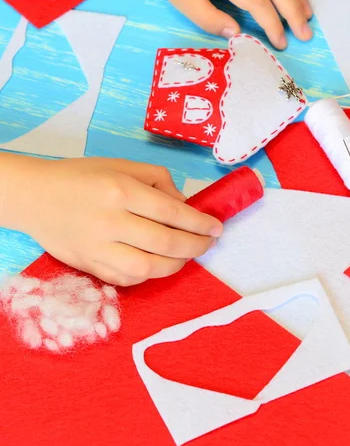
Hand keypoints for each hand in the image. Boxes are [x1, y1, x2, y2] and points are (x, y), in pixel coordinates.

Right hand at [7, 156, 221, 285]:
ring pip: (148, 269)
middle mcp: (110, 221)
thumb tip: (184, 206)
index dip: (200, 223)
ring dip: (176, 265)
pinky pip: (127, 280)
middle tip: (208, 243)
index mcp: (120, 190)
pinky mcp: (89, 267)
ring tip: (186, 255)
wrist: (36, 197)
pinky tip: (157, 264)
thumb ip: (158, 180)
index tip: (217, 227)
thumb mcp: (122, 165)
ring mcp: (98, 249)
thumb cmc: (81, 177)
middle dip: (195, 246)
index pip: (171, 212)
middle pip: (165, 243)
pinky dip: (148, 275)